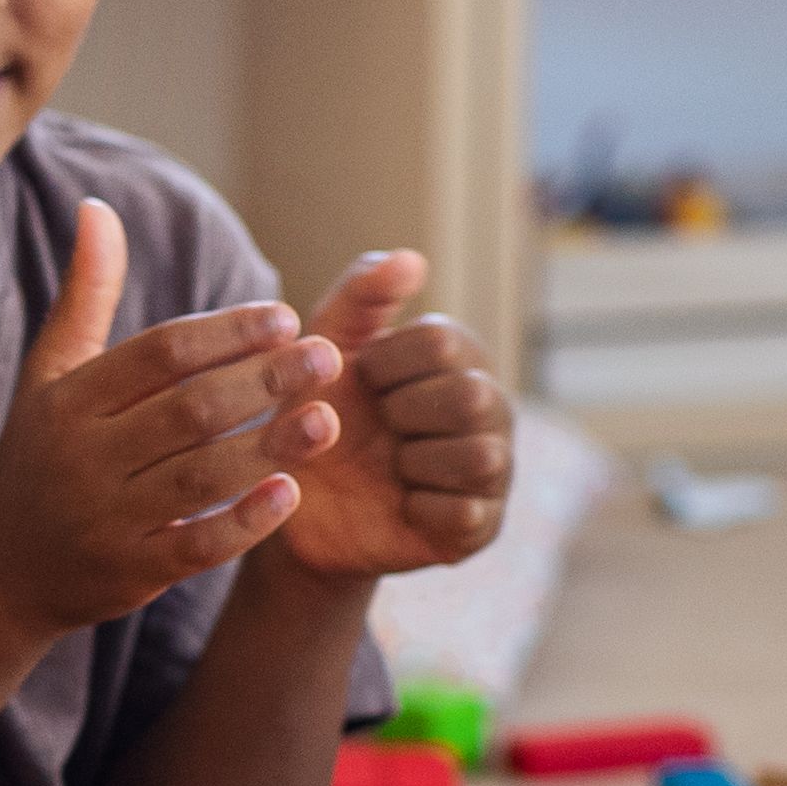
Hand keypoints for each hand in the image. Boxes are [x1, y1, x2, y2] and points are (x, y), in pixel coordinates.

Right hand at [0, 201, 340, 648]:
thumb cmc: (40, 455)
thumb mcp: (51, 375)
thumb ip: (86, 295)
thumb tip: (96, 208)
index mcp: (70, 400)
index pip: (159, 355)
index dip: (226, 332)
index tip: (285, 317)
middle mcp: (83, 456)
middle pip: (188, 410)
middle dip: (263, 381)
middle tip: (327, 357)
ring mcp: (105, 519)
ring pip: (200, 477)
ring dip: (268, 446)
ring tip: (326, 419)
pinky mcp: (129, 572)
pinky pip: (196, 545)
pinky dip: (244, 522)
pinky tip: (291, 493)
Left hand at [271, 250, 512, 578]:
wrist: (293, 503)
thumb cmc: (313, 414)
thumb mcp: (324, 348)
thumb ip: (361, 295)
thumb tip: (412, 259)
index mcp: (458, 356)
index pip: (443, 342)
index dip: (385, 366)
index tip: (360, 383)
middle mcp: (490, 405)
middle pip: (471, 398)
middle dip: (405, 414)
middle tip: (378, 428)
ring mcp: (493, 468)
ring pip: (480, 456)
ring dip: (415, 462)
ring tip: (389, 466)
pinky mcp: (480, 526)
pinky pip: (466, 514)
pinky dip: (420, 508)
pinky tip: (398, 503)